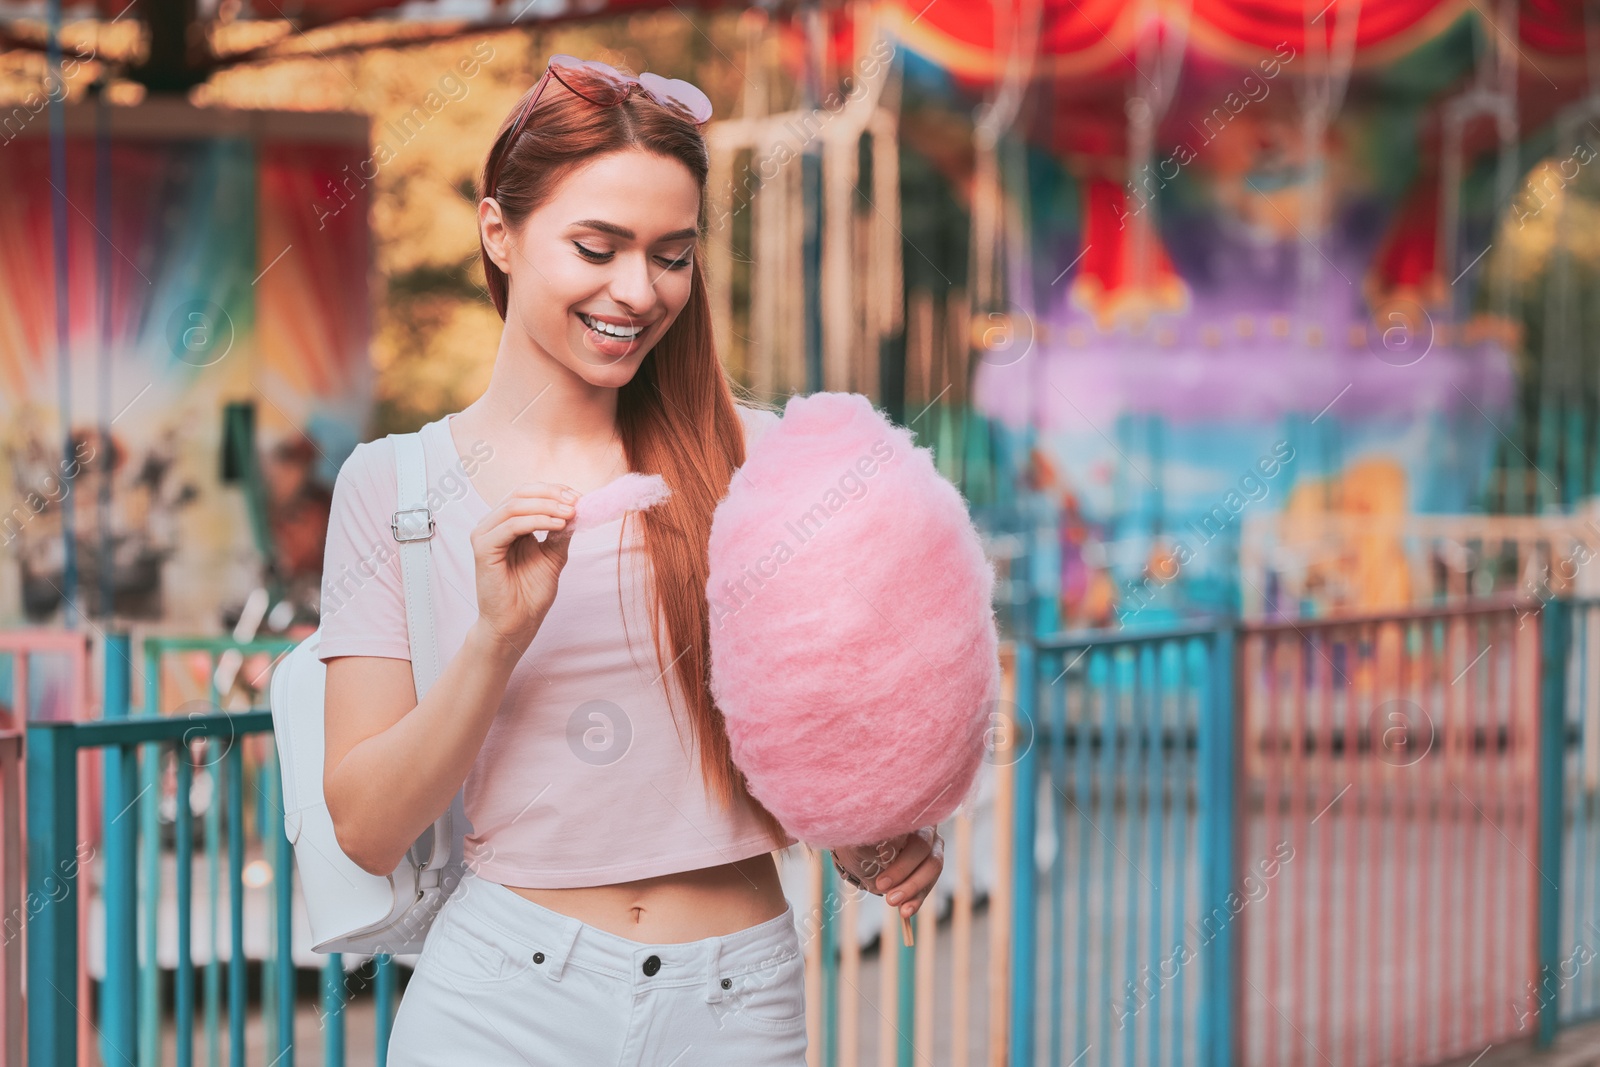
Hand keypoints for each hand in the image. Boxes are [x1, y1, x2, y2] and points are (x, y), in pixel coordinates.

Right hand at [470, 482, 577, 652]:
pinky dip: (537, 521)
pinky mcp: (483, 548)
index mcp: (506, 523)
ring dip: (548, 506)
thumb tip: (575, 507)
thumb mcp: (552, 555)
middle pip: (520, 493)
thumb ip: (560, 531)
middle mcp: (492, 525)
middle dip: (552, 494)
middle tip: (576, 502)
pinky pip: (511, 526)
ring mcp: (484, 535)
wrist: (517, 624)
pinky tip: (558, 525)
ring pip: (516, 506)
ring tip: (570, 514)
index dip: (554, 490)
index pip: (527, 493)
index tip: (580, 498)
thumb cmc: (530, 593)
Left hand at [832, 826, 944, 920]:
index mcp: (908, 814)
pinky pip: (928, 885)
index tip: (882, 874)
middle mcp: (925, 828)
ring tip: (893, 903)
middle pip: (924, 849)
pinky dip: (916, 899)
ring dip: (913, 889)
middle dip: (905, 874)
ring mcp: (932, 848)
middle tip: (883, 891)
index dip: (901, 857)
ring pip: (932, 868)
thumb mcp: (858, 840)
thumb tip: (886, 850)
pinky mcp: (930, 869)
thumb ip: (871, 842)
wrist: (857, 850)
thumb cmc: (858, 839)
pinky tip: (906, 912)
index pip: (912, 829)